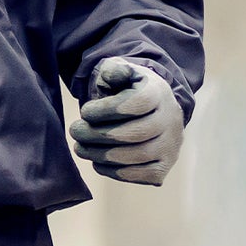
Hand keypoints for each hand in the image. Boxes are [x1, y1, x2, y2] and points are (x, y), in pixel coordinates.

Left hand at [69, 58, 183, 185]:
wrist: (151, 109)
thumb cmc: (128, 90)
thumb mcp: (121, 72)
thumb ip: (113, 70)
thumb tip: (112, 74)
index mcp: (159, 93)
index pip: (135, 104)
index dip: (105, 110)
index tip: (85, 112)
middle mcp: (170, 120)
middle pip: (135, 133)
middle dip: (97, 135)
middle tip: (75, 132)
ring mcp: (171, 146)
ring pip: (137, 156)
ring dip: (101, 155)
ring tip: (80, 148)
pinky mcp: (164, 166)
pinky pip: (142, 176)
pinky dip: (115, 172)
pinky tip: (98, 162)